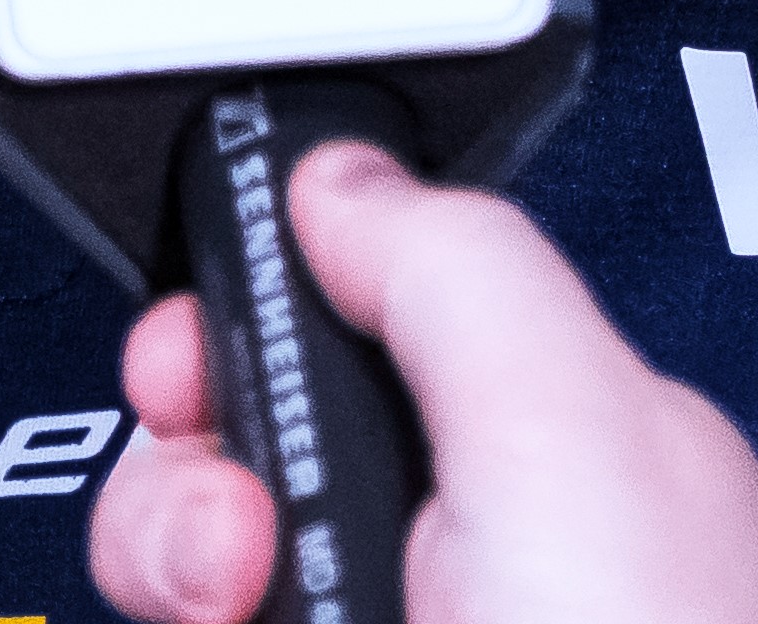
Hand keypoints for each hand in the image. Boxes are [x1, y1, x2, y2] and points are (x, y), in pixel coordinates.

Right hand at [91, 140, 757, 623]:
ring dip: (180, 575)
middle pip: (255, 459)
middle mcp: (487, 577)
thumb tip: (340, 177)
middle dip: (193, 487)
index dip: (253, 326)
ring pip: (214, 577)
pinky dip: (186, 620)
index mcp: (570, 463)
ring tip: (237, 619)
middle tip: (233, 554)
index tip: (196, 367)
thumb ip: (459, 272)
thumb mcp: (577, 441)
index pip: (365, 321)